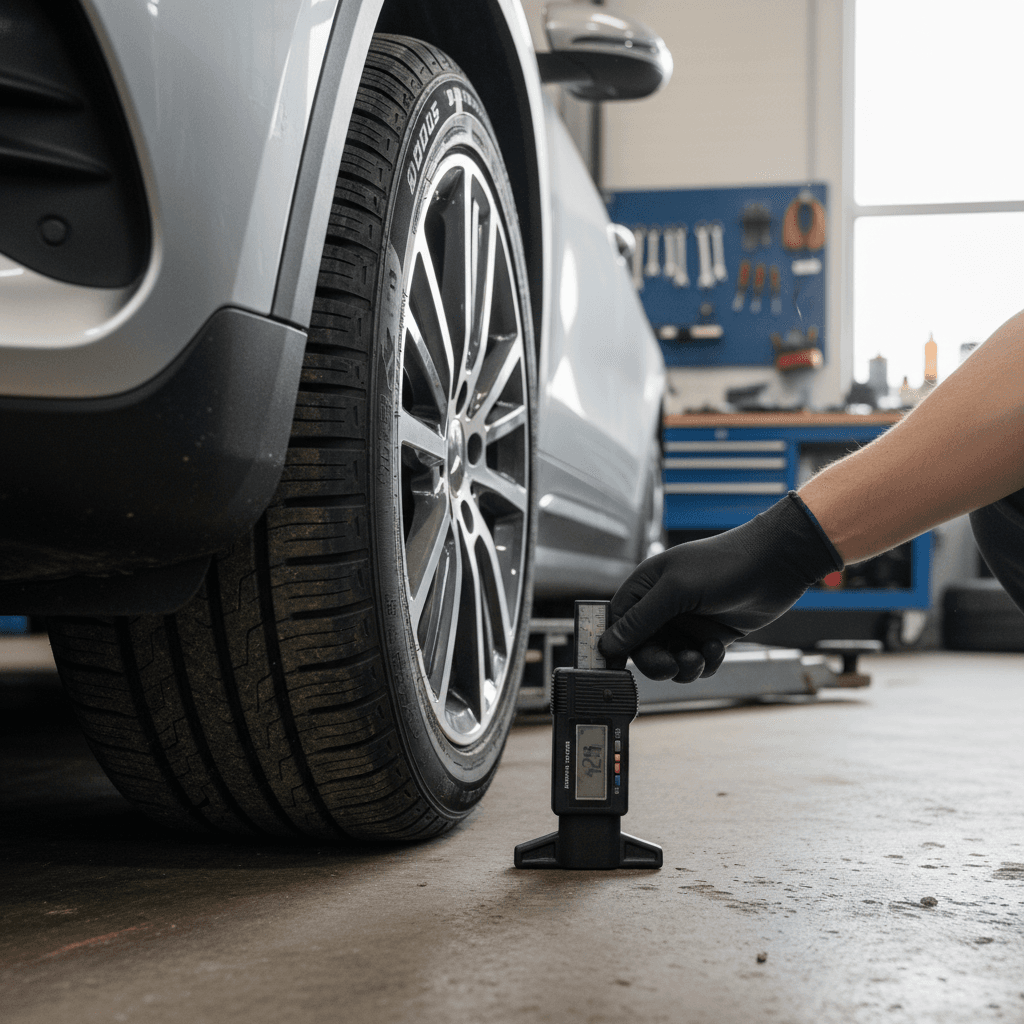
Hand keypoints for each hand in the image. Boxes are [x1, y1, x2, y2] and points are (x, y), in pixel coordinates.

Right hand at [598, 493, 841, 681]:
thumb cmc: (724, 565)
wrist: (777, 565)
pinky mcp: (710, 636)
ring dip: (684, 666)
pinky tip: (718, 648)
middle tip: (671, 667)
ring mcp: (687, 622)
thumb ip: (641, 619)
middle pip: (644, 648)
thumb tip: (609, 643)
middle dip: (656, 662)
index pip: (618, 623)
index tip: (618, 668)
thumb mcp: (676, 590)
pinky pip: (697, 662)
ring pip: (671, 660)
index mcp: (646, 587)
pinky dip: (705, 662)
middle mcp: (663, 606)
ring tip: (700, 656)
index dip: (617, 646)